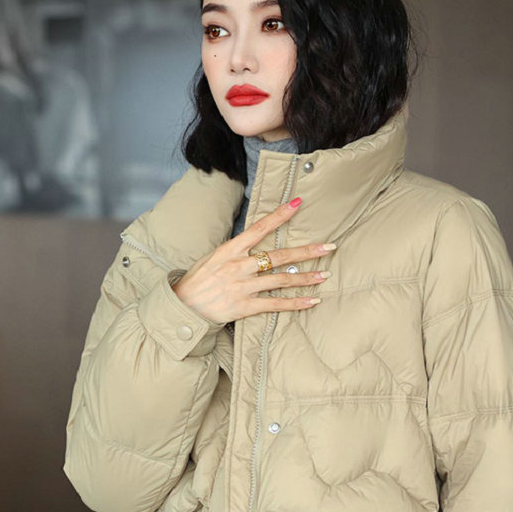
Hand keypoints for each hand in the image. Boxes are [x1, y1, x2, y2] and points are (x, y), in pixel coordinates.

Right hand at [171, 198, 334, 323]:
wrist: (184, 307)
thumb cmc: (199, 280)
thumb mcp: (214, 256)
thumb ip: (237, 250)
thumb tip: (256, 242)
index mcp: (231, 249)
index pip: (260, 228)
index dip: (280, 215)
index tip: (298, 204)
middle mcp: (240, 266)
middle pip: (280, 255)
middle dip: (307, 251)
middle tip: (329, 246)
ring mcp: (243, 287)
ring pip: (281, 280)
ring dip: (306, 277)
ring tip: (325, 274)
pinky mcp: (245, 306)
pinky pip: (275, 304)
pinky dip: (295, 302)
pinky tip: (312, 300)